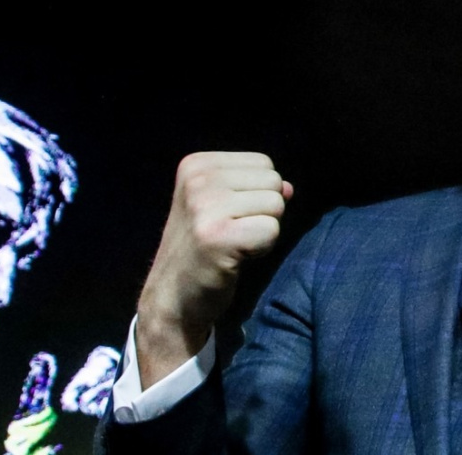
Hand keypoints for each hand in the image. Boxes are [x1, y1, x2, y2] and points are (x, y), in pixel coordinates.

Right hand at [136, 152, 291, 387]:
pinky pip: (272, 230)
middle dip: (264, 211)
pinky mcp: (217, 236)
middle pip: (273, 180)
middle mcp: (198, 179)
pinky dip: (263, 248)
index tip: (228, 217)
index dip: (257, 194)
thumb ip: (255, 189)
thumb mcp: (221, 206)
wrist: (172, 298)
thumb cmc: (203, 250)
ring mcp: (205, 206)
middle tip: (232, 233)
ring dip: (264, 230)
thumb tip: (289, 188)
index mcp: (196, 164)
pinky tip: (236, 257)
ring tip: (233, 244)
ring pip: (276, 204)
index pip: (263, 163)